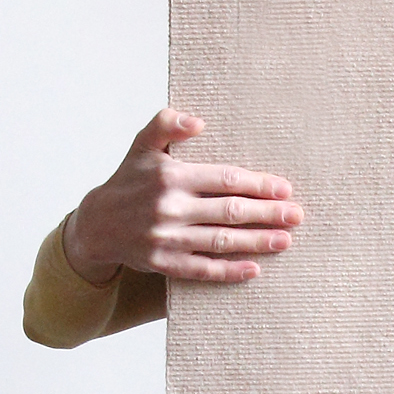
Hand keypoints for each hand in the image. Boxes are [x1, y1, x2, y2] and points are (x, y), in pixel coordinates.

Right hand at [62, 109, 303, 285]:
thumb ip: (166, 124)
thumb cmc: (128, 180)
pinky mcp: (164, 264)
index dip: (258, 185)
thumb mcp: (142, 146)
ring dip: (257, 242)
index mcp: (170, 176)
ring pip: (222, 241)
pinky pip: (203, 269)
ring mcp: (167, 238)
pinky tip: (255, 269)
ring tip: (285, 240)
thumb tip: (198, 122)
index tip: (285, 189)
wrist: (96, 224)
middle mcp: (170, 208)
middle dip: (267, 214)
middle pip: (230, 212)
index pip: (224, 180)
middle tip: (297, 215)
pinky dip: (230, 271)